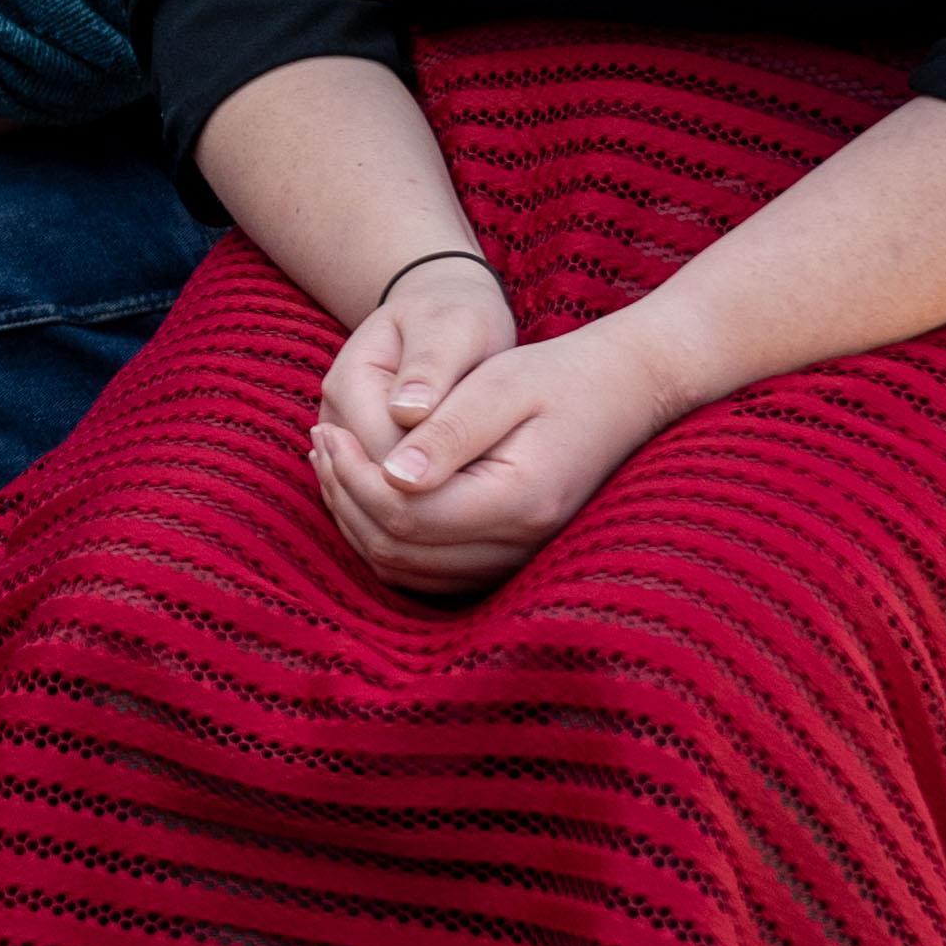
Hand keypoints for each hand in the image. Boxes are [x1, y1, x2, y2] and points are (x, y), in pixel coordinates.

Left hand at [307, 270, 689, 599]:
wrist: (624, 393)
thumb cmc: (561, 376)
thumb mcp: (502, 385)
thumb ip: (449, 431)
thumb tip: (392, 475)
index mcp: (518, 502)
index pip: (407, 513)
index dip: (354, 477)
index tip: (327, 430)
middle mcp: (520, 546)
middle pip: (400, 550)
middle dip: (347, 497)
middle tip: (320, 442)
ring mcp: (516, 560)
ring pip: (407, 568)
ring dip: (358, 520)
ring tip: (332, 462)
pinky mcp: (506, 557)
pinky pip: (427, 569)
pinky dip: (385, 536)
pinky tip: (365, 489)